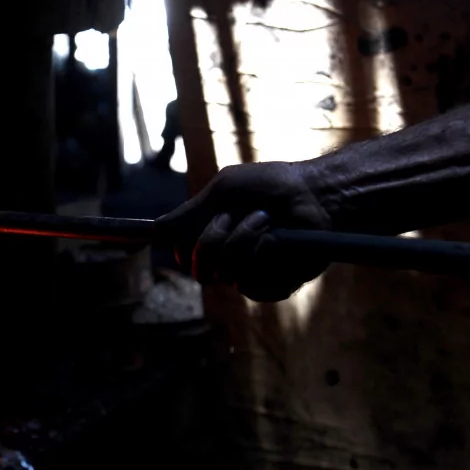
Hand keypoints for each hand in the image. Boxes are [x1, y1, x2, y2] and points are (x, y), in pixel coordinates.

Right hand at [155, 161, 332, 301]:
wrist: (314, 193)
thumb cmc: (271, 185)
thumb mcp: (223, 189)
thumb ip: (189, 212)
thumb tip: (155, 228)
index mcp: (216, 236)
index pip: (187, 257)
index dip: (184, 252)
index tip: (185, 242)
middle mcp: (231, 258)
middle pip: (201, 269)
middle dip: (214, 240)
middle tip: (233, 216)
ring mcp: (253, 272)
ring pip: (228, 274)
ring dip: (244, 240)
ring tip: (267, 219)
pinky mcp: (276, 284)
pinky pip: (253, 285)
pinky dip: (263, 255)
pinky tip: (279, 240)